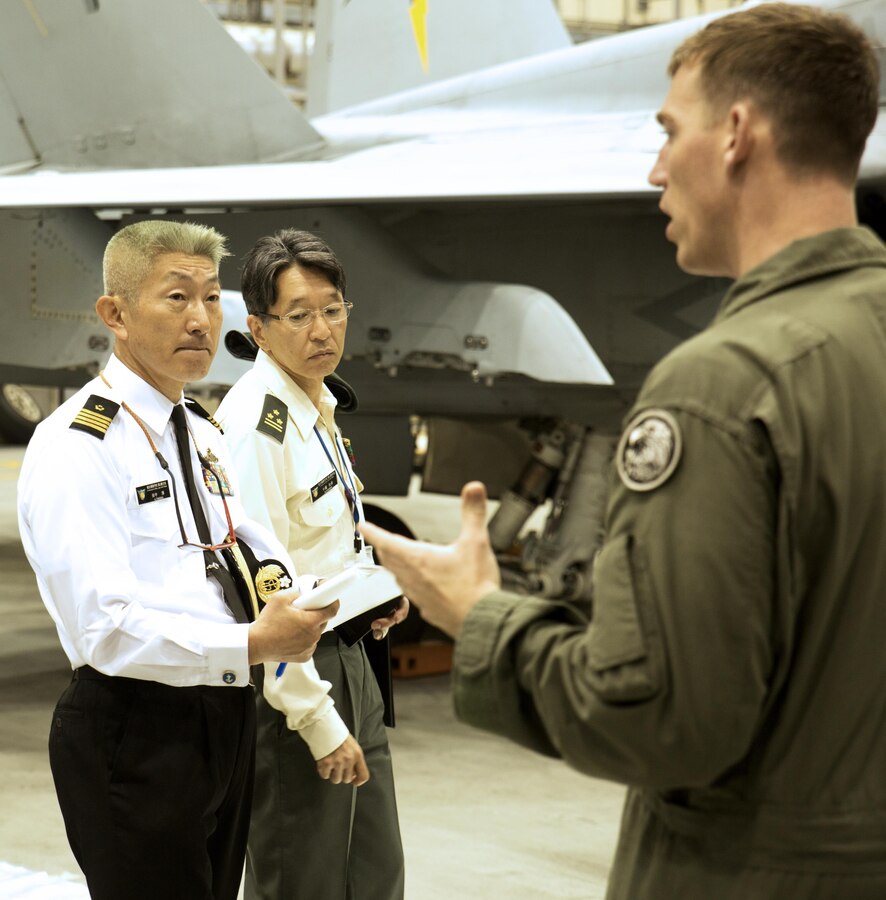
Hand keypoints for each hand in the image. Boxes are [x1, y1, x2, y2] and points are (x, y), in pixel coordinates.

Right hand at [248, 592, 339, 664]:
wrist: (256, 645)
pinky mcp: (304, 656)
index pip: (332, 610)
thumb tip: (303, 593)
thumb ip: (295, 593)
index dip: (333, 602)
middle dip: (316, 614)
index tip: (332, 599)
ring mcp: (309, 647)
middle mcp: (313, 635)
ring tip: (294, 624)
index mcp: (310, 621)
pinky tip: (292, 635)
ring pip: (316, 633)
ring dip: (310, 627)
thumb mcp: (279, 599)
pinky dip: (305, 639)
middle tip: (304, 610)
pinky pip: (310, 644)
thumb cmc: (267, 624)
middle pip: (323, 621)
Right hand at [316, 735, 368, 785]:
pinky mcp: (326, 763)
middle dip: (342, 775)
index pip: (364, 775)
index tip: (353, 781)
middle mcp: (349, 760)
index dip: (358, 781)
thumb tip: (353, 775)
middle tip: (337, 766)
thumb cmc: (339, 736)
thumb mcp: (353, 746)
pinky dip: (323, 771)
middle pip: (347, 780)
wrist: (325, 727)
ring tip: (331, 763)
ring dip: (332, 774)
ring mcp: (337, 762)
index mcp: (357, 755)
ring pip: (336, 780)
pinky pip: (325, 776)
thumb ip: (354, 760)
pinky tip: (324, 762)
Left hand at [359, 481, 499, 637]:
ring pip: (398, 577)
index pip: (387, 541)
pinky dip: (409, 583)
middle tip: (379, 540)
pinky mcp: (428, 609)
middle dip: (383, 547)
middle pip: (389, 560)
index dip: (373, 532)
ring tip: (396, 559)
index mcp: (419, 559)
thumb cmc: (476, 586)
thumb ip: (473, 513)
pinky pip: (411, 593)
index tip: (362, 526)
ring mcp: (419, 596)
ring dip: (394, 565)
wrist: (482, 622)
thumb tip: (474, 488)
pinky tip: (420, 584)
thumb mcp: (476, 542)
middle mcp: (413, 578)